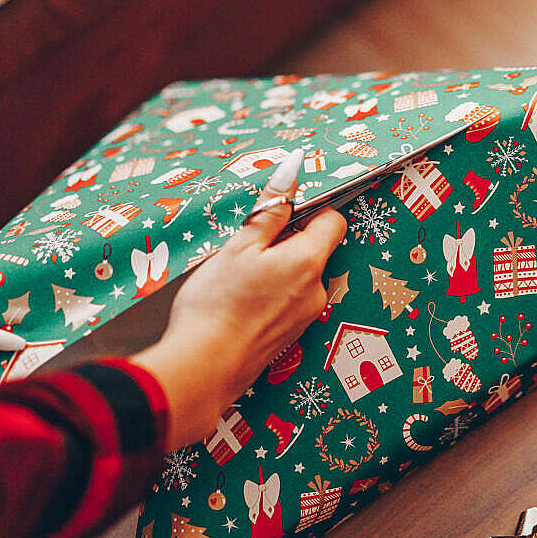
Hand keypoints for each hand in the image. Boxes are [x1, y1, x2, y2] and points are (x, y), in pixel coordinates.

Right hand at [132, 150, 345, 448]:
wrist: (203, 369)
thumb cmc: (217, 303)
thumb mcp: (240, 246)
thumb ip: (271, 209)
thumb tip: (294, 168)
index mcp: (309, 262)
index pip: (333, 221)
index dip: (310, 209)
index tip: (280, 211)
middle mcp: (316, 291)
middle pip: (314, 250)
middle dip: (285, 242)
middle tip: (246, 248)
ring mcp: (305, 318)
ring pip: (298, 277)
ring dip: (275, 269)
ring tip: (237, 279)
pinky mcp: (289, 338)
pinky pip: (287, 302)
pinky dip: (269, 295)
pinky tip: (238, 303)